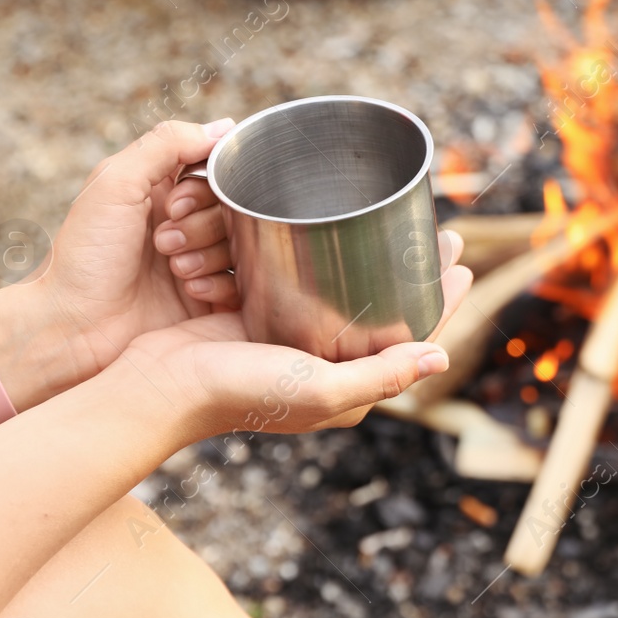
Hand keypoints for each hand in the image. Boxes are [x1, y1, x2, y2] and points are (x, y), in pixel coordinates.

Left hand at [40, 119, 237, 374]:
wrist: (76, 325)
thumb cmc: (86, 254)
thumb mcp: (116, 182)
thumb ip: (166, 144)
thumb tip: (225, 126)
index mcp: (161, 189)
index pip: (215, 170)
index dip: (205, 187)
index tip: (176, 205)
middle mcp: (185, 222)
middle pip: (232, 208)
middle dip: (202, 225)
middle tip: (164, 243)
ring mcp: (200, 261)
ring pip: (240, 245)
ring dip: (207, 255)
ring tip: (173, 270)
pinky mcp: (210, 300)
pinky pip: (241, 283)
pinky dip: (218, 284)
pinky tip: (189, 291)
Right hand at [108, 260, 471, 439]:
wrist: (158, 388)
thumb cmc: (239, 393)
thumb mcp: (321, 388)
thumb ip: (381, 376)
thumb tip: (442, 357)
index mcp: (350, 388)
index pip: (413, 340)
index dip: (441, 301)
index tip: (460, 260)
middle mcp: (328, 366)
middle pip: (387, 313)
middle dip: (415, 274)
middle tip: (440, 232)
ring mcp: (295, 341)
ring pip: (351, 296)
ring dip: (377, 263)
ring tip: (399, 225)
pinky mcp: (262, 317)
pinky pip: (306, 286)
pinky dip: (328, 261)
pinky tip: (337, 230)